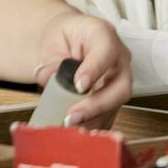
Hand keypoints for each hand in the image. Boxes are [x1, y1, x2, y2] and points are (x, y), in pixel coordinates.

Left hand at [33, 10, 131, 127]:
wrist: (68, 41)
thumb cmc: (64, 37)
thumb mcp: (53, 41)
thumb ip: (51, 60)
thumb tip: (46, 77)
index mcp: (103, 35)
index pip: (106, 51)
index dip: (95, 70)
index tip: (79, 86)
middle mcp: (118, 59)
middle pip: (120, 86)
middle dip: (97, 105)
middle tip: (72, 116)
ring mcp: (119, 80)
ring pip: (117, 105)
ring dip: (94, 120)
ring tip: (71, 127)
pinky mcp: (114, 97)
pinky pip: (109, 115)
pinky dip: (94, 125)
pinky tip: (78, 131)